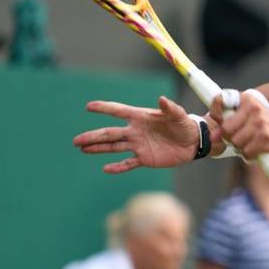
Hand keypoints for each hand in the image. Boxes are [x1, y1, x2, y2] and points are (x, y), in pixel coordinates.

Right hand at [73, 96, 198, 173]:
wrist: (192, 142)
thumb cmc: (184, 124)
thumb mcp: (178, 115)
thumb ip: (170, 108)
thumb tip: (162, 99)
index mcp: (141, 117)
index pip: (119, 111)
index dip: (105, 108)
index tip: (89, 106)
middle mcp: (135, 131)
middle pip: (110, 133)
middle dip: (93, 136)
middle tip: (76, 140)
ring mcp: (138, 145)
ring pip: (114, 147)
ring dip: (98, 148)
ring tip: (82, 149)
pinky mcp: (144, 158)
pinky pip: (128, 163)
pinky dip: (118, 167)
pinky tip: (106, 168)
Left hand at [210, 92, 268, 161]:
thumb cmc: (267, 128)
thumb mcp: (250, 117)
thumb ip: (230, 123)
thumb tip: (213, 137)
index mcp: (247, 100)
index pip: (219, 102)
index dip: (216, 116)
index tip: (221, 125)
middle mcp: (254, 108)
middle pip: (226, 130)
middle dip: (231, 139)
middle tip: (243, 139)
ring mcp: (260, 123)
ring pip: (236, 143)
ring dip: (242, 149)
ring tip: (253, 145)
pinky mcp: (266, 138)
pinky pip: (246, 152)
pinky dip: (250, 156)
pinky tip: (259, 152)